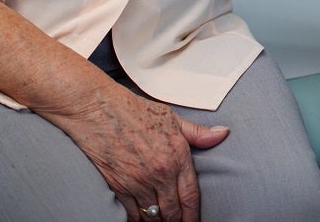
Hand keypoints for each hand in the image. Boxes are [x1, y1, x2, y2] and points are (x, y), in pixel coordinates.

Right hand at [45, 79, 227, 221]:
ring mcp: (137, 182)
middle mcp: (159, 173)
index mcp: (176, 156)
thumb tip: (222, 134)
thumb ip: (197, 133)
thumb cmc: (133, 109)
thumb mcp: (171, 117)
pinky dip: (137, 220)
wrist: (97, 108)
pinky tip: (141, 219)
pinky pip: (131, 214)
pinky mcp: (117, 186)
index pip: (191, 196)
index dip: (194, 215)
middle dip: (177, 221)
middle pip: (173, 212)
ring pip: (152, 217)